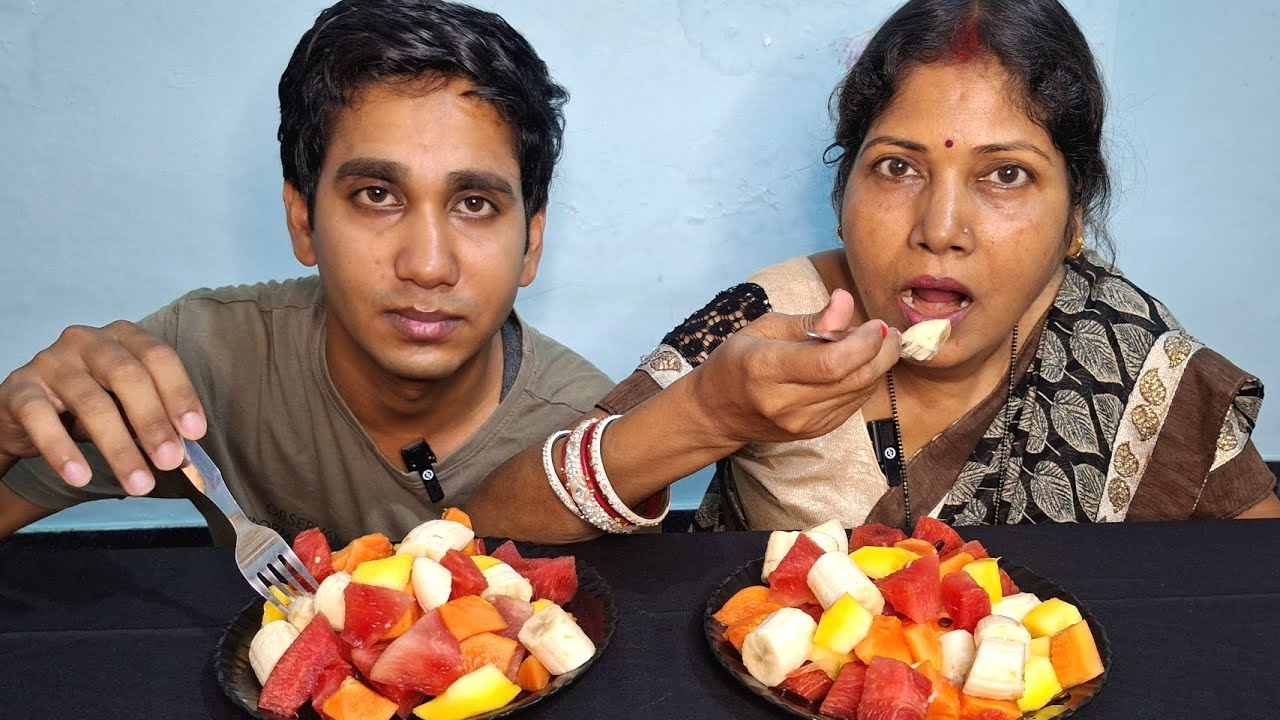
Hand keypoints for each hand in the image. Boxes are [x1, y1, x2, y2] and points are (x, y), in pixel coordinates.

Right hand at [0, 321, 206, 493]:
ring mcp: (51, 361)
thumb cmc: (90, 404)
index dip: (180, 393)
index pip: (159, 357)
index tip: (195, 433)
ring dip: (118, 448)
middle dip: (153, 422)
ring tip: (138, 484)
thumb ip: (156, 423)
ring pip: (91, 402)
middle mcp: (88, 341)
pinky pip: (41, 419)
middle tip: (169, 461)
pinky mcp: (20, 388)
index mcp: (123, 337)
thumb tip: (184, 456)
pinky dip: (63, 451)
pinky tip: (80, 477)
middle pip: (128, 376)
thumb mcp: (127, 407)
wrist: (25, 413)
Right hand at [690, 289, 899, 445]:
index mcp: (767, 369)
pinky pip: (853, 405)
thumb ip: (811, 320)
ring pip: (859, 393)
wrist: (717, 412)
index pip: (830, 362)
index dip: (864, 343)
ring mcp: (802, 423)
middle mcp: (785, 403)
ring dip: (878, 366)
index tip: (875, 324)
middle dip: (882, 352)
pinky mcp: (814, 433)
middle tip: (890, 332)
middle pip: (853, 379)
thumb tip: (846, 300)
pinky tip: (861, 366)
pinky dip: (865, 382)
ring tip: (877, 344)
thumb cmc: (737, 361)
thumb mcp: (765, 328)